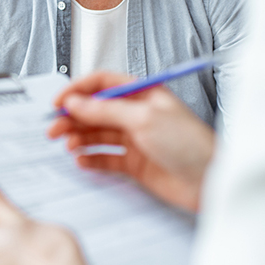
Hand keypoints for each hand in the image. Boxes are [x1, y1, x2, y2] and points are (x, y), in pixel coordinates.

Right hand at [47, 72, 215, 211]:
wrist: (210, 180)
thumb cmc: (190, 144)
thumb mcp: (144, 118)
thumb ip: (106, 110)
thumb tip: (76, 102)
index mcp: (143, 93)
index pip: (103, 84)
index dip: (78, 91)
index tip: (59, 103)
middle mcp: (138, 114)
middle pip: (96, 110)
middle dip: (73, 117)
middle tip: (54, 128)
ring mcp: (136, 139)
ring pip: (98, 135)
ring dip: (79, 138)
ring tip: (67, 144)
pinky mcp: (136, 163)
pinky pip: (106, 158)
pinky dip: (91, 159)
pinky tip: (82, 160)